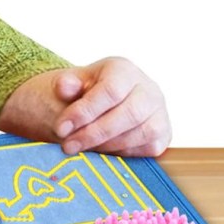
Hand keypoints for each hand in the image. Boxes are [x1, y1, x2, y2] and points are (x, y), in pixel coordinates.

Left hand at [53, 57, 170, 156]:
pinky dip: (124, 153)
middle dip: (95, 133)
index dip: (85, 112)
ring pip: (142, 133)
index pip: (111, 91)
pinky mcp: (162, 134)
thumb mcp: (69, 86)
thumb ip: (66, 85)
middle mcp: (148, 89)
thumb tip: (64, 86)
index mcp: (123, 70)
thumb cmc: (81, 97)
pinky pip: (149, 148)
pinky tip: (102, 152)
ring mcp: (159, 112)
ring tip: (81, 148)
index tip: (61, 129)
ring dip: (107, 146)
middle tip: (68, 146)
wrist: (97, 108)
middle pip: (130, 113)